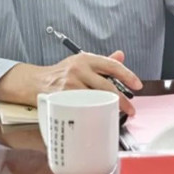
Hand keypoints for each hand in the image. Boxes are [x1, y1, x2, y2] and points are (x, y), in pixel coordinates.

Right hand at [0, 50, 141, 115]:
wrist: (35, 81)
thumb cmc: (61, 73)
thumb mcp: (81, 62)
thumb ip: (102, 61)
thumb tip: (121, 55)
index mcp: (85, 59)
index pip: (111, 65)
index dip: (127, 75)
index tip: (138, 85)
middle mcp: (78, 70)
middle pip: (106, 86)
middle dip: (122, 100)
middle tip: (131, 109)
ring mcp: (69, 85)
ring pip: (96, 99)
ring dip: (109, 109)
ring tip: (117, 115)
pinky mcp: (62, 99)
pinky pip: (83, 108)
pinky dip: (94, 114)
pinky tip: (100, 118)